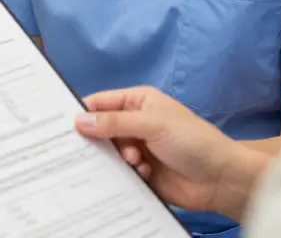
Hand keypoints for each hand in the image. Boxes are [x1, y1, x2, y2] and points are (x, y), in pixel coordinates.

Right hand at [76, 86, 265, 219]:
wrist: (220, 179)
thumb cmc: (192, 141)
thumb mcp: (153, 124)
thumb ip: (114, 122)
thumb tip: (79, 120)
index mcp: (138, 102)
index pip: (101, 102)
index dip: (82, 112)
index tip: (60, 125)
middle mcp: (135, 124)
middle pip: (101, 130)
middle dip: (96, 140)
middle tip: (83, 150)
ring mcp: (138, 149)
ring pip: (109, 153)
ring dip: (117, 159)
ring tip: (135, 162)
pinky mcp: (140, 173)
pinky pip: (119, 173)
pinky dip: (126, 174)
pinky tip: (143, 174)